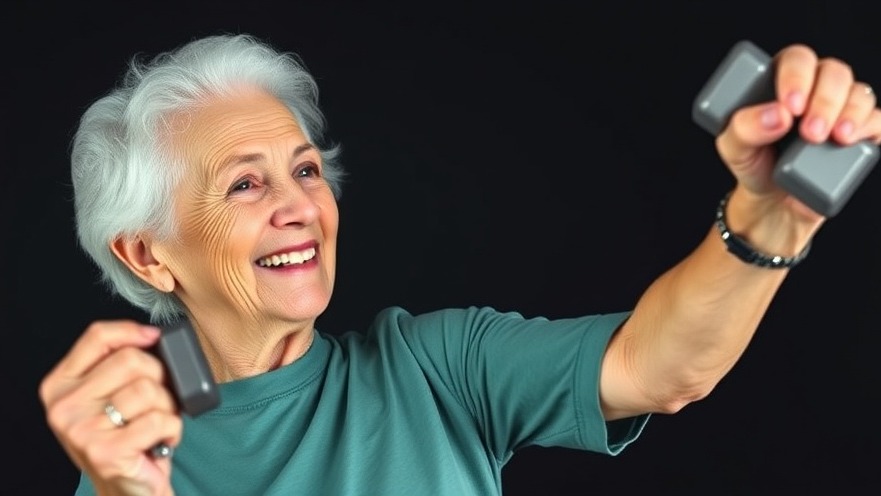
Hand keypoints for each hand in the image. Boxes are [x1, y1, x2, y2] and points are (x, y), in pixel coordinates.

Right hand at [39, 321, 180, 495]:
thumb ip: (117, 363)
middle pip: (131, 360)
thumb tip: (151, 335)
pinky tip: (160, 440)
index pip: (97, 336)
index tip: (154, 337)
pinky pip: (159, 420)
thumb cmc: (123, 438)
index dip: (132, 331)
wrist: (126, 489)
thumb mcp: (108, 395)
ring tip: (156, 423)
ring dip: (167, 406)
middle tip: (156, 400)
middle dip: (159, 377)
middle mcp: (64, 407)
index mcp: (60, 385)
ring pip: (148, 389)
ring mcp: (81, 430)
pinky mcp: (105, 451)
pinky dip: (172, 428)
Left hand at [715, 43, 879, 221]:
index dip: (797, 77)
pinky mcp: (860, 132)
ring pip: (859, 92)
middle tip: (810, 133)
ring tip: (835, 139)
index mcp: (780, 79)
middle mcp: (815, 86)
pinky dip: (870, 126)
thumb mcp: (734, 147)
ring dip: (851, 112)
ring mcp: (840, 108)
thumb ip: (744, 128)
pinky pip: (877, 119)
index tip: (791, 107)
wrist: (771, 200)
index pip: (797, 59)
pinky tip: (853, 140)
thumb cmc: (752, 162)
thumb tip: (778, 115)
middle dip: (825, 100)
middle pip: (833, 72)